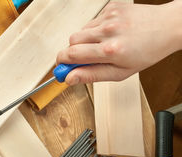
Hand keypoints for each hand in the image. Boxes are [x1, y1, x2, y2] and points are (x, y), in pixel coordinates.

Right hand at [56, 1, 181, 84]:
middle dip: (72, 51)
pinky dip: (96, 29)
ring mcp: (109, 17)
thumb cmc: (147, 51)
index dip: (61, 62)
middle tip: (81, 59)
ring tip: (102, 45)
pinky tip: (110, 33)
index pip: (72, 55)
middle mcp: (108, 31)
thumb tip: (70, 78)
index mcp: (110, 50)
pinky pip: (92, 21)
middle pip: (72, 41)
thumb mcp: (120, 73)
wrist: (167, 27)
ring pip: (81, 31)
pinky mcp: (111, 7)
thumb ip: (92, 75)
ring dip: (86, 40)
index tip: (60, 68)